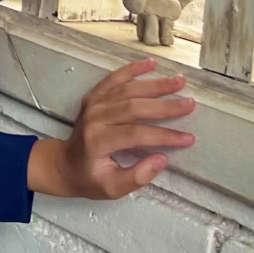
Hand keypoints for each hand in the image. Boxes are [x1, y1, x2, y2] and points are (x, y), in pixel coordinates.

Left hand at [25, 60, 194, 199]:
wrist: (63, 164)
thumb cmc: (89, 178)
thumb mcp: (112, 188)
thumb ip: (137, 176)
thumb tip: (162, 158)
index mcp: (99, 141)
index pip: (137, 135)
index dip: (164, 136)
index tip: (188, 138)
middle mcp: (95, 118)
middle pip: (134, 107)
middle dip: (165, 105)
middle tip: (190, 103)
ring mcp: (93, 104)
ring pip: (128, 90)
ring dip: (155, 84)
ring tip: (179, 80)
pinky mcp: (94, 96)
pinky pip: (114, 79)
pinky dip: (132, 69)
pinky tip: (150, 63)